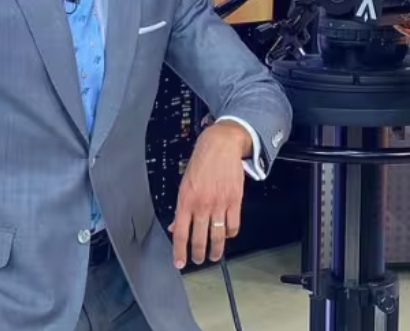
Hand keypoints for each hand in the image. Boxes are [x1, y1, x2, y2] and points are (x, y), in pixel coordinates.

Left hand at [169, 121, 250, 268]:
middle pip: (199, 238)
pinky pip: (233, 225)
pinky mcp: (235, 201)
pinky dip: (230, 234)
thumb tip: (175, 227)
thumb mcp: (184, 184)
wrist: (220, 146)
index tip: (179, 263)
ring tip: (215, 256)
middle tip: (198, 260)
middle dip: (198, 254)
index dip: (179, 251)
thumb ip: (181, 209)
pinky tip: (227, 235)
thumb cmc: (201, 162)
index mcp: (186, 200)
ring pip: (218, 236)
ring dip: (216, 250)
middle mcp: (202, 205)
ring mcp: (219, 204)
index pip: (181, 233)